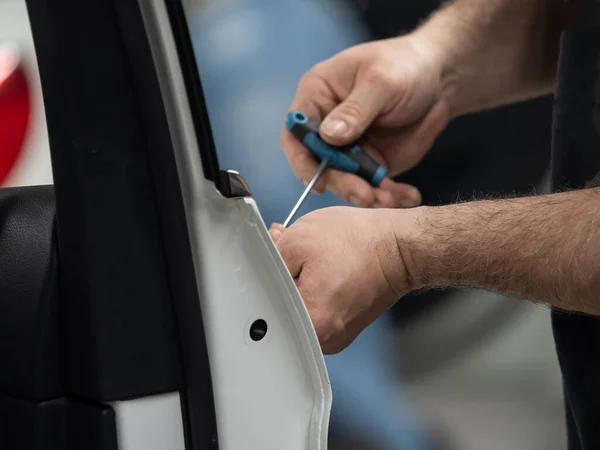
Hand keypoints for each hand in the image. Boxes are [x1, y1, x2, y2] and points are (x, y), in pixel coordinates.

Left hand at [269, 207, 420, 353]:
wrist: (400, 248)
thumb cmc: (361, 243)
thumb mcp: (299, 239)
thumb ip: (269, 258)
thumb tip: (263, 263)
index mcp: (312, 323)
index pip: (267, 305)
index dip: (267, 275)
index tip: (275, 258)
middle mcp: (325, 339)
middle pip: (284, 310)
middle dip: (284, 278)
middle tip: (293, 251)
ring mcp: (338, 336)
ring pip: (302, 309)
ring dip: (300, 283)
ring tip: (314, 259)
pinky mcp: (347, 327)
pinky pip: (320, 310)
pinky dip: (318, 290)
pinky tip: (325, 269)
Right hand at [281, 35, 450, 208]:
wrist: (441, 78)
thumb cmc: (405, 65)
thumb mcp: (382, 80)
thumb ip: (355, 109)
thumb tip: (329, 136)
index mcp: (317, 96)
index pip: (296, 132)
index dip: (301, 160)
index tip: (318, 182)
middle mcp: (326, 127)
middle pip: (320, 165)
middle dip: (342, 184)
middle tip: (365, 195)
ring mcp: (348, 149)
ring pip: (346, 181)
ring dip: (366, 195)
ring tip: (389, 198)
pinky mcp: (370, 163)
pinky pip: (374, 186)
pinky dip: (389, 195)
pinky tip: (406, 196)